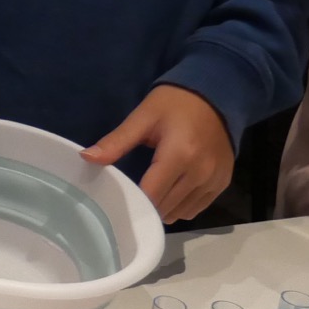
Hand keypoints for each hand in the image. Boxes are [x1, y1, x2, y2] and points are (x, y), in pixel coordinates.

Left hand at [83, 86, 234, 223]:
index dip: (132, 202)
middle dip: (144, 206)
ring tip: (150, 192)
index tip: (116, 200)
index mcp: (179, 155)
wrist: (217, 95)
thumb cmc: (175, 103)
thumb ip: (116, 142)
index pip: (151, 195)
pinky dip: (180, 206)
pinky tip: (170, 191)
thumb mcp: (142, 117)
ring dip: (162, 208)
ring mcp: (214, 181)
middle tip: (130, 194)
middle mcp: (200, 173)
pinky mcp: (223, 183)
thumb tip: (85, 157)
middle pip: (165, 208)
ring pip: (181, 213)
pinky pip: (196, 208)